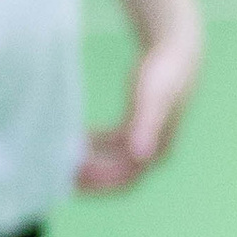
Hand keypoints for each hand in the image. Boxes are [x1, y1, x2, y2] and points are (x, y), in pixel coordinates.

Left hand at [76, 27, 202, 190]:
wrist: (177, 54)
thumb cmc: (163, 74)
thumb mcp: (152, 99)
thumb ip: (146, 126)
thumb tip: (141, 155)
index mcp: (157, 150)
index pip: (125, 178)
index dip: (98, 182)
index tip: (72, 177)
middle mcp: (152, 151)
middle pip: (118, 176)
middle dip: (90, 179)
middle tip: (59, 175)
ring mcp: (145, 141)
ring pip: (113, 163)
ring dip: (90, 164)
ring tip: (63, 160)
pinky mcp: (136, 129)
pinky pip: (112, 146)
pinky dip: (95, 147)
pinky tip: (77, 139)